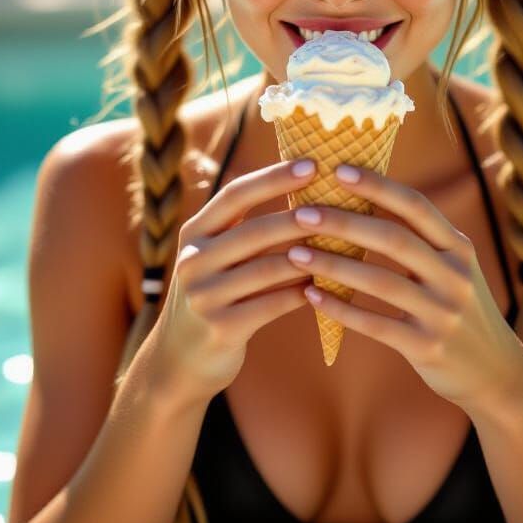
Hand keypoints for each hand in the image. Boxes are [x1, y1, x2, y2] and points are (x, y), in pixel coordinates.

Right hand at [151, 158, 319, 401]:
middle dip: (301, 216)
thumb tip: (308, 194)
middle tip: (340, 206)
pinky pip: (273, 304)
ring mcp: (203, 295)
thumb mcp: (215, 257)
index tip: (313, 164)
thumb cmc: (215, 296)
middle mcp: (193, 260)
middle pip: (255, 230)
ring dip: (310, 257)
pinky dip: (302, 292)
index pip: (235, 194)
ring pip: (269, 268)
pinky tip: (326, 286)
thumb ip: (246, 228)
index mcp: (194, 233)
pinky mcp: (220, 327)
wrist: (178, 359)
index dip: (274, 177)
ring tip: (343, 246)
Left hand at [287, 164, 522, 413]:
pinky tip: (311, 296)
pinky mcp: (428, 347)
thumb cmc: (457, 308)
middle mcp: (455, 275)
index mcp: (459, 248)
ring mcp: (444, 313)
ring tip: (295, 253)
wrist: (495, 372)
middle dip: (344, 223)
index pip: (416, 206)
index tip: (339, 170)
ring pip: (381, 282)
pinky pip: (376, 324)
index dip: (378, 186)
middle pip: (394, 239)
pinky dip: (340, 308)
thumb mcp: (453, 268)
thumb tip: (364, 198)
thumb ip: (421, 240)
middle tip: (302, 213)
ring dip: (334, 266)